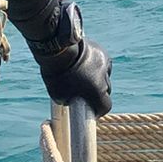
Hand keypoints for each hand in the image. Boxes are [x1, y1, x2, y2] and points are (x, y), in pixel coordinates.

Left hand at [28, 0, 112, 115]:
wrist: (57, 49)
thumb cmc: (56, 74)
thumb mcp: (58, 95)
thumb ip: (70, 101)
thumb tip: (72, 101)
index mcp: (97, 91)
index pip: (105, 106)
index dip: (98, 111)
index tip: (91, 112)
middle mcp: (104, 78)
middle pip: (106, 90)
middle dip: (98, 94)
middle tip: (85, 94)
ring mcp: (104, 63)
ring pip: (105, 76)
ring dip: (97, 79)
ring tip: (85, 76)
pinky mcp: (101, 51)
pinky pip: (102, 63)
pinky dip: (96, 66)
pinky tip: (87, 65)